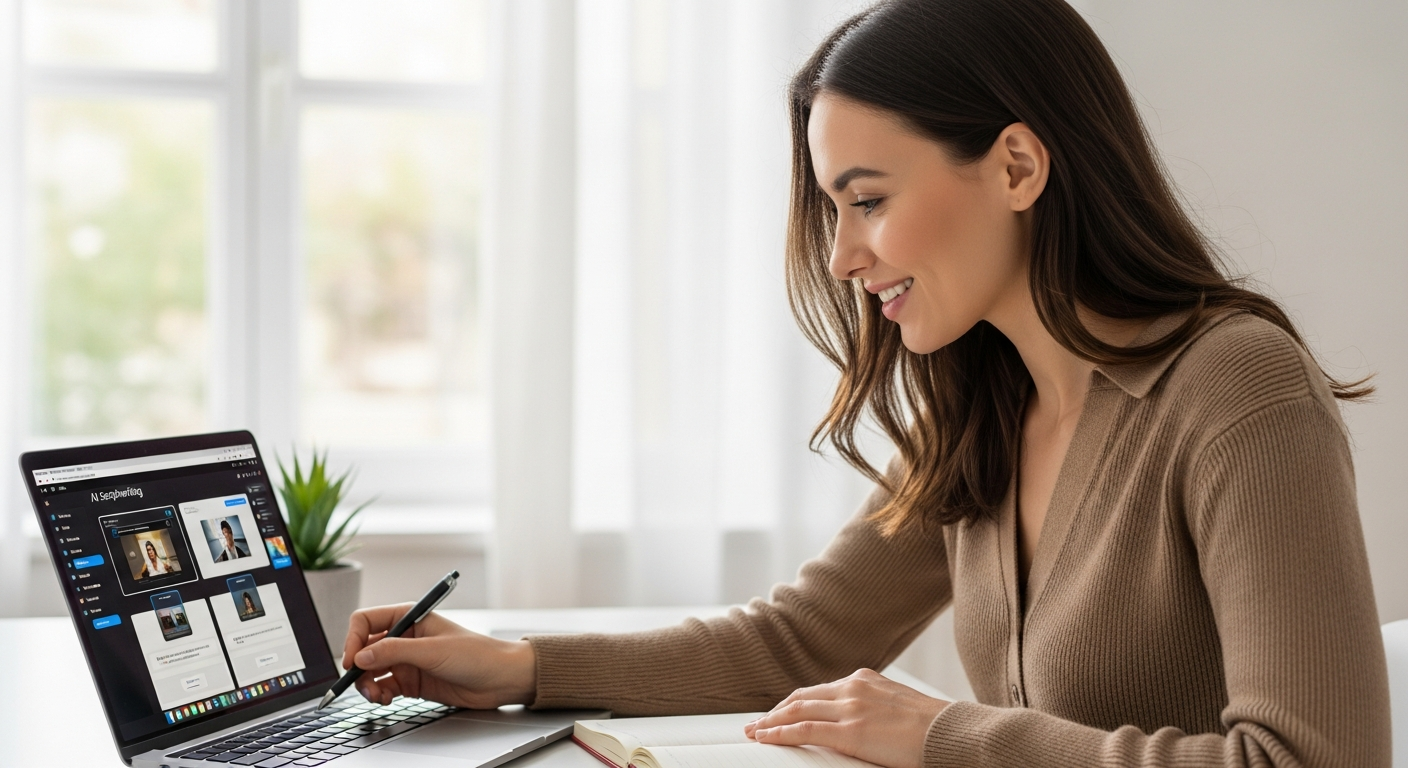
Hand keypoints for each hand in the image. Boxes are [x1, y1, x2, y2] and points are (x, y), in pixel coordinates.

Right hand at [342, 604, 536, 708]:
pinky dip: (379, 695)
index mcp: (410, 618)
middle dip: (358, 667)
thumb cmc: (478, 654)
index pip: (366, 621)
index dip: (353, 639)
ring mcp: (407, 661)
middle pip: (365, 649)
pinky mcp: (411, 682)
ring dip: (367, 685)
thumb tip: (360, 656)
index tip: (351, 660)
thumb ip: (395, 652)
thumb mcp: (434, 651)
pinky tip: (387, 699)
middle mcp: (405, 638)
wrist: (501, 680)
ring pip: (371, 671)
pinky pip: (383, 687)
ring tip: (377, 697)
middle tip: (360, 684)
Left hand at [743, 669, 948, 767]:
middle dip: (776, 711)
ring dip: (771, 722)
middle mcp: (854, 687)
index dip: (794, 702)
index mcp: (865, 679)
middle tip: (756, 724)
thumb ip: (873, 708)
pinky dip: (780, 733)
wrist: (952, 731)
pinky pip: (805, 729)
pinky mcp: (851, 730)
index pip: (818, 690)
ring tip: (754, 733)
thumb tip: (860, 724)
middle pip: (802, 696)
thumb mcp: (897, 707)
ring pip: (797, 710)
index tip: (778, 713)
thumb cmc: (932, 727)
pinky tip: (766, 738)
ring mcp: (851, 706)